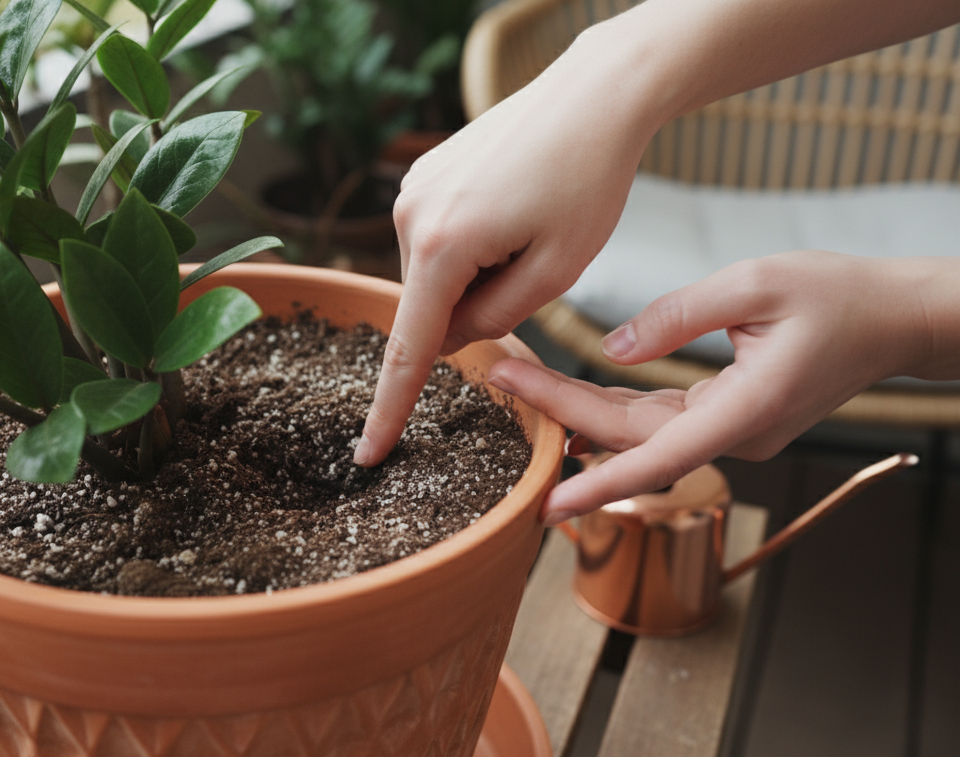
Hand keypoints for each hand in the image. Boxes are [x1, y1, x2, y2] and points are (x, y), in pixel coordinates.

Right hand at [354, 31, 664, 466]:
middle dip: (480, 305)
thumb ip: (496, 318)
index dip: (390, 410)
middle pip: (435, 306)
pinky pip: (440, 238)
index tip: (367, 455)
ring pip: (439, 274)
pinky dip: (474, 244)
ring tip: (528, 223)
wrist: (592, 97)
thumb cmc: (588, 180)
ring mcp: (411, 192)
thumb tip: (452, 334)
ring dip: (480, 272)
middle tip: (538, 258)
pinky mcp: (423, 177)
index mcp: (443, 246)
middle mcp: (411, 217)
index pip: (409, 350)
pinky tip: (513, 206)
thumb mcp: (557, 270)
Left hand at [486, 251, 927, 523]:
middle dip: (560, 411)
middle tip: (499, 375)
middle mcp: (736, 436)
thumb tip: (612, 350)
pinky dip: (612, 406)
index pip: (656, 456)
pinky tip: (567, 391)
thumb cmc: (834, 295)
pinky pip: (658, 422)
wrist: (893, 320)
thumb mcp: (756, 283)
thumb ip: (679, 316)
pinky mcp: (727, 420)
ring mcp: (732, 433)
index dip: (598, 484)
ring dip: (579, 411)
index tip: (546, 503)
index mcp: (746, 410)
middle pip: (630, 437)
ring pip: (639, 433)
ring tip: (518, 379)